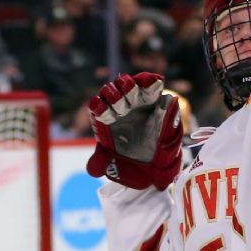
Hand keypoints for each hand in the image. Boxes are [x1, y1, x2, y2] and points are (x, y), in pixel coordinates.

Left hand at [86, 73, 183, 190]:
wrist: (157, 161)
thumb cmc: (134, 161)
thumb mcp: (116, 167)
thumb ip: (102, 164)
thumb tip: (92, 169)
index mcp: (105, 120)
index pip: (97, 107)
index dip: (100, 108)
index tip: (105, 113)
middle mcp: (118, 107)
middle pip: (111, 93)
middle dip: (114, 95)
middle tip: (121, 103)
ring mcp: (135, 100)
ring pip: (128, 85)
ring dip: (129, 85)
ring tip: (132, 88)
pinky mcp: (153, 98)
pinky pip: (149, 85)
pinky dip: (151, 80)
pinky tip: (155, 81)